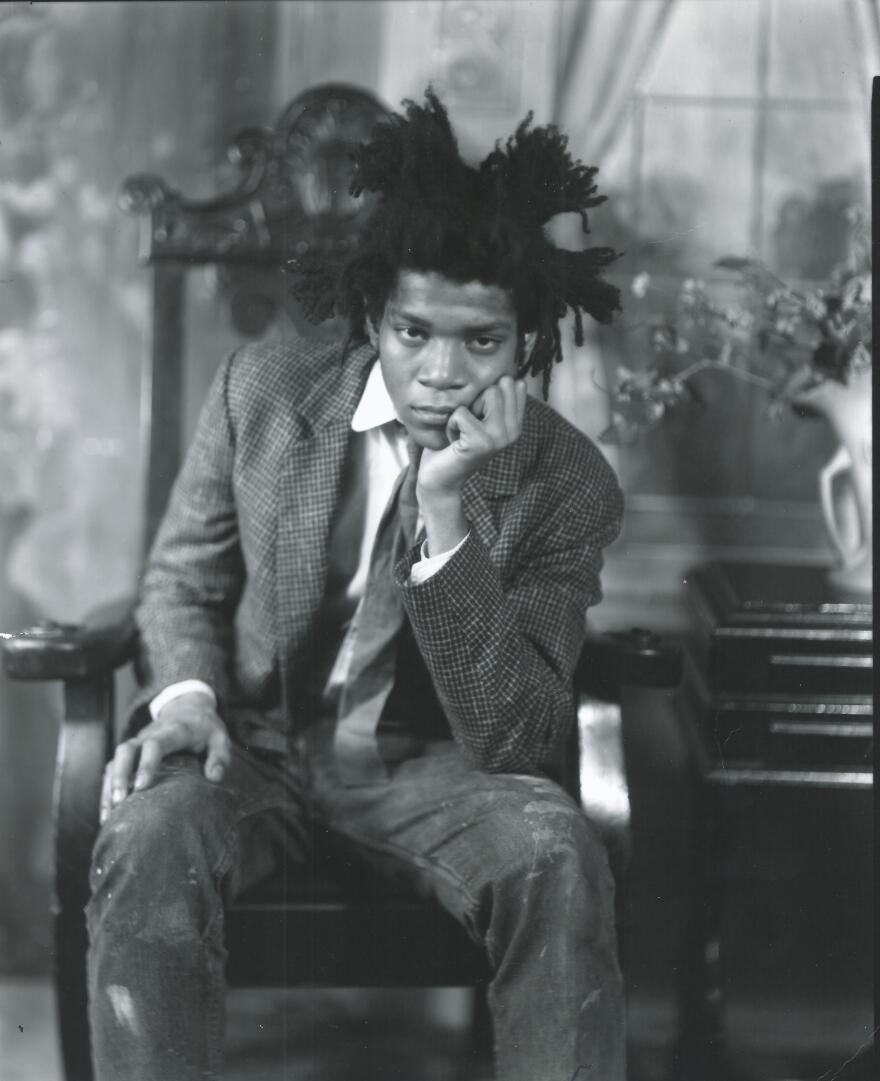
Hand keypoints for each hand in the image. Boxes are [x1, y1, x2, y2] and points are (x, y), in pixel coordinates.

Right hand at [100, 691, 230, 822]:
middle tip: (120, 801)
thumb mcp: (220, 738)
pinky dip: (107, 788)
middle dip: (119, 774)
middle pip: (126, 749)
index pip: (155, 744)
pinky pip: (113, 767)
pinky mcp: (131, 752)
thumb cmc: (205, 729)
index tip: (141, 787)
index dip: (146, 764)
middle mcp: (150, 734)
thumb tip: (214, 778)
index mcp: (173, 731)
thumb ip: (220, 756)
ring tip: (108, 815)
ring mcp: (138, 742)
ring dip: (109, 785)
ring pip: (115, 759)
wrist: (188, 708)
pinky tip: (107, 812)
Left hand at [417, 376, 526, 496]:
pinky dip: (450, 424)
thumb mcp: (478, 417)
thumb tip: (505, 372)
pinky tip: (454, 441)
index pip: (514, 383)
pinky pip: (461, 413)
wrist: (440, 478)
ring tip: (462, 432)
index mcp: (516, 424)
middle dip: (476, 400)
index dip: (488, 393)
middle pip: (500, 385)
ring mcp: (500, 438)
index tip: (479, 416)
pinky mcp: (482, 443)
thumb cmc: (454, 444)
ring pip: (487, 393)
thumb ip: (493, 399)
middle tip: (468, 425)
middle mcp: (513, 432)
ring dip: (464, 410)